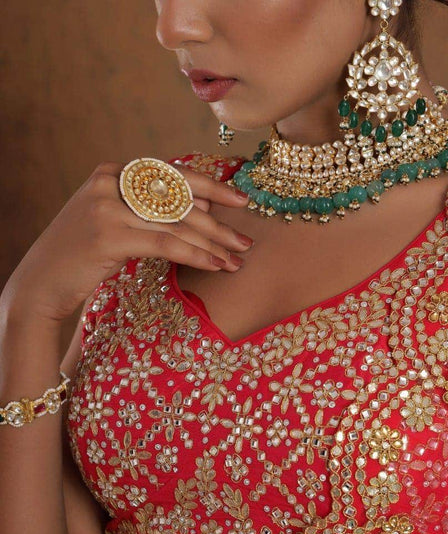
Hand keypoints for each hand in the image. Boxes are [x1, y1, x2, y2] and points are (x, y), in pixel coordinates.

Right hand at [4, 159, 252, 323]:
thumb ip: (151, 209)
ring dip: (212, 244)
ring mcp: (107, 207)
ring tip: (236, 260)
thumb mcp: (114, 223)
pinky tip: (215, 265)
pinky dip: (194, 254)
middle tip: (246, 240)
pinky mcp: (108, 236)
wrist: (40, 284)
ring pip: (176, 223)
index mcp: (112, 173)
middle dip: (217, 222)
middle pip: (178, 199)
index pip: (172, 175)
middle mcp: (109, 182)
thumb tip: (204, 205)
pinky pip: (165, 243)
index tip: (240, 200)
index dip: (211, 186)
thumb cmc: (81, 256)